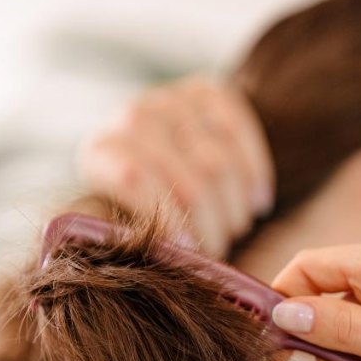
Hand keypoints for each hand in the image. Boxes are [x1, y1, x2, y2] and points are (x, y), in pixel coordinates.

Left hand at [77, 76, 273, 257]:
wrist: (165, 159)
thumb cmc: (147, 208)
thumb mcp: (129, 223)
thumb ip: (141, 239)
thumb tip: (167, 270)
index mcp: (101, 152)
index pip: (137, 179)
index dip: (170, 221)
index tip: (190, 252)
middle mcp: (132, 117)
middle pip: (189, 178)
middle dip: (212, 223)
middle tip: (220, 248)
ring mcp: (171, 99)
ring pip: (219, 160)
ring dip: (236, 206)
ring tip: (237, 226)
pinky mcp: (208, 90)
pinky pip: (241, 130)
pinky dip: (255, 172)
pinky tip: (259, 201)